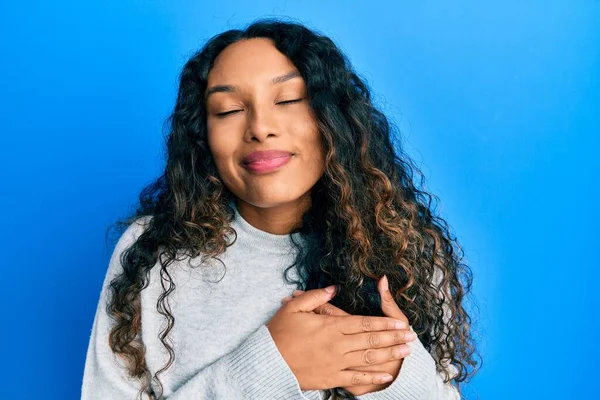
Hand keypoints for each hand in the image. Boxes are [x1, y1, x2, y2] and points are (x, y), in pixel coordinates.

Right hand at [267, 285, 411, 390]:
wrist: (267, 362)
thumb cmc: (279, 333)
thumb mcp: (294, 308)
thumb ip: (316, 297)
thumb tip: (334, 289)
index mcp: (330, 327)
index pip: (364, 323)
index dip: (385, 323)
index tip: (402, 322)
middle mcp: (337, 345)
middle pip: (371, 340)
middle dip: (394, 338)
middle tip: (412, 336)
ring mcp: (336, 363)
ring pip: (368, 358)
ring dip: (389, 354)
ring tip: (406, 351)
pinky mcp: (331, 378)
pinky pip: (356, 378)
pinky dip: (372, 378)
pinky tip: (386, 376)